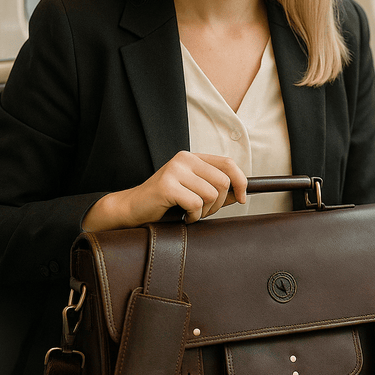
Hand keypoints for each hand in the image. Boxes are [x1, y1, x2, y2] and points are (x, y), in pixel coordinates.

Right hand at [82, 151, 247, 230]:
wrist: (132, 209)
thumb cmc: (163, 202)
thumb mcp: (193, 191)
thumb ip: (215, 189)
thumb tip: (242, 193)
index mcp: (192, 158)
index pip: (228, 163)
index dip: (241, 181)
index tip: (243, 198)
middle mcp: (184, 159)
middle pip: (223, 181)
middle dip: (219, 203)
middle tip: (204, 212)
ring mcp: (174, 171)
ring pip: (211, 194)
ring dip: (205, 211)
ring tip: (191, 213)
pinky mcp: (167, 186)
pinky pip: (196, 204)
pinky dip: (193, 216)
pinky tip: (184, 217)